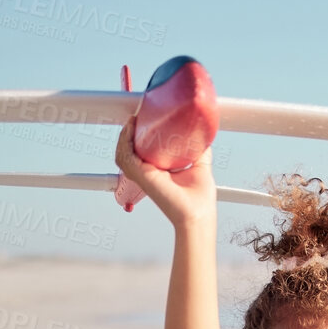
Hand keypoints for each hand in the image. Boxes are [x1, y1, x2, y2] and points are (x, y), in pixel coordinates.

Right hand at [113, 112, 215, 228]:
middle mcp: (147, 171)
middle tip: (140, 115)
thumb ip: (199, 148)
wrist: (198, 213)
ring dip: (125, 134)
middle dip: (131, 130)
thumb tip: (203, 132)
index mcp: (158, 169)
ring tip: (134, 120)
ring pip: (124, 150)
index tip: (146, 117)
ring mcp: (142, 174)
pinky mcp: (141, 176)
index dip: (141, 133)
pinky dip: (125, 142)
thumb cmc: (199, 197)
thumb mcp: (201, 163)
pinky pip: (125, 156)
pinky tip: (131, 129)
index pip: (143, 148)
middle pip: (130, 147)